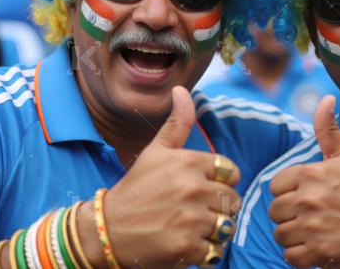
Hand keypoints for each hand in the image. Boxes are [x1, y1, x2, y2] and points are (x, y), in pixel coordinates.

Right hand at [87, 86, 240, 267]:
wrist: (108, 229)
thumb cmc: (136, 189)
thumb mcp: (155, 152)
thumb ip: (177, 123)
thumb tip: (181, 88)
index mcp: (190, 162)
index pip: (232, 173)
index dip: (219, 183)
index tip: (198, 189)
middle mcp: (193, 188)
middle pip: (232, 200)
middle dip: (217, 208)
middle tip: (190, 211)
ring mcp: (192, 218)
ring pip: (226, 226)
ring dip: (212, 230)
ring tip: (187, 227)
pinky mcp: (188, 246)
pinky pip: (215, 250)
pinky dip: (204, 251)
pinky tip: (184, 243)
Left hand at [268, 96, 339, 268]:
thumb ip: (328, 129)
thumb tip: (325, 98)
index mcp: (312, 173)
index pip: (275, 186)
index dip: (289, 193)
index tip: (308, 196)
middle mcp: (309, 198)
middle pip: (275, 211)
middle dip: (290, 215)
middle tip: (313, 216)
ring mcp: (312, 227)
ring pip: (280, 234)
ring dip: (294, 236)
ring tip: (315, 231)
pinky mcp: (317, 252)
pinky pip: (290, 256)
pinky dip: (300, 256)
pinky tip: (316, 247)